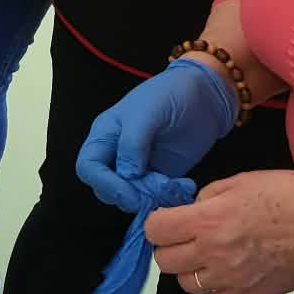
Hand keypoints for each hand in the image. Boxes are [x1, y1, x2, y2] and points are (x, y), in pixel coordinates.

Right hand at [76, 58, 239, 211]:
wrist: (205, 96)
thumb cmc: (169, 94)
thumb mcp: (147, 112)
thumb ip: (133, 142)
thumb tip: (127, 175)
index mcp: (105, 136)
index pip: (89, 168)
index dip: (104, 184)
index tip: (129, 192)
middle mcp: (117, 155)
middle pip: (107, 189)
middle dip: (130, 196)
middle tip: (156, 191)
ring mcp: (139, 168)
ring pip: (132, 198)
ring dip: (153, 199)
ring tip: (176, 186)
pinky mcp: (160, 177)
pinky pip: (156, 198)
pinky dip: (169, 198)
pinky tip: (185, 186)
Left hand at [144, 169, 293, 293]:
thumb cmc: (292, 198)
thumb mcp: (243, 181)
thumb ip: (208, 196)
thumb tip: (191, 208)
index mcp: (209, 220)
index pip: (155, 230)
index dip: (157, 223)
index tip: (167, 219)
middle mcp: (213, 252)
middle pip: (164, 261)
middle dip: (169, 246)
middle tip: (185, 237)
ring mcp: (229, 278)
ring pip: (186, 284)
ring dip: (190, 269)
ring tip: (207, 255)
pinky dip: (214, 286)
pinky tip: (226, 271)